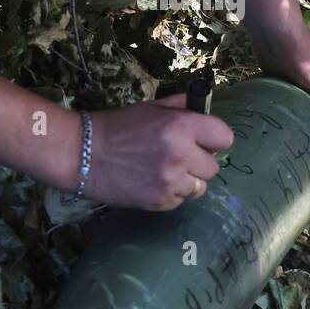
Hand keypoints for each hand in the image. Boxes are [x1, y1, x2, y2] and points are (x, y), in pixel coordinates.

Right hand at [86, 94, 234, 210]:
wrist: (84, 153)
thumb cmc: (118, 127)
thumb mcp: (152, 107)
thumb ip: (182, 106)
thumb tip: (204, 107)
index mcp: (182, 125)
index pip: (225, 137)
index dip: (214, 140)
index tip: (203, 141)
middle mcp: (182, 153)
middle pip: (214, 166)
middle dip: (199, 163)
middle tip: (178, 158)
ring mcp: (172, 180)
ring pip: (200, 187)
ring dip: (187, 181)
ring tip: (163, 172)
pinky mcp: (161, 201)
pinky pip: (180, 200)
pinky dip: (170, 194)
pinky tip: (151, 182)